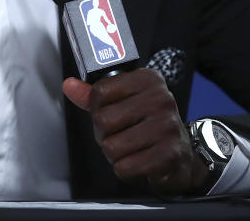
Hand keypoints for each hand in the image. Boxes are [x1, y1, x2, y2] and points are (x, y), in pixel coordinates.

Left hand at [62, 68, 210, 195]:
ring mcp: (166, 126)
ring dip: (115, 154)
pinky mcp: (169, 154)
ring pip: (112, 146)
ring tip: (130, 148)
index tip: (111, 112)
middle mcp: (160, 98)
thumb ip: (94, 95)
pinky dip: (126, 170)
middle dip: (104, 134)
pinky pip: (126, 167)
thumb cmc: (147, 124)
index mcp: (147, 79)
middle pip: (103, 120)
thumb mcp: (122, 102)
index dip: (98, 108)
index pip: (100, 91)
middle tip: (120, 135)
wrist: (180, 153)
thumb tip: (69, 85)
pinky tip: (138, 161)